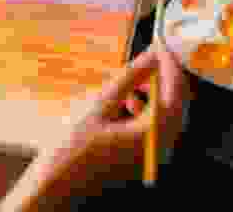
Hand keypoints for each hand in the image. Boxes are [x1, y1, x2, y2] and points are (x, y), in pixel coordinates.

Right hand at [48, 44, 188, 185]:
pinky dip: (147, 110)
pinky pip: (155, 129)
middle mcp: (161, 147)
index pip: (176, 91)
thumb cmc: (71, 151)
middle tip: (152, 55)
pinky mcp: (143, 159)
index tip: (161, 43)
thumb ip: (128, 79)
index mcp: (152, 134)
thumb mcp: (99, 106)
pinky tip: (127, 101)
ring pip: (167, 116)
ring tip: (135, 77)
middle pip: (177, 104)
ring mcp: (153, 156)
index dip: (170, 64)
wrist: (55, 189)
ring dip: (156, 93)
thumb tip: (151, 57)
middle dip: (166, 77)